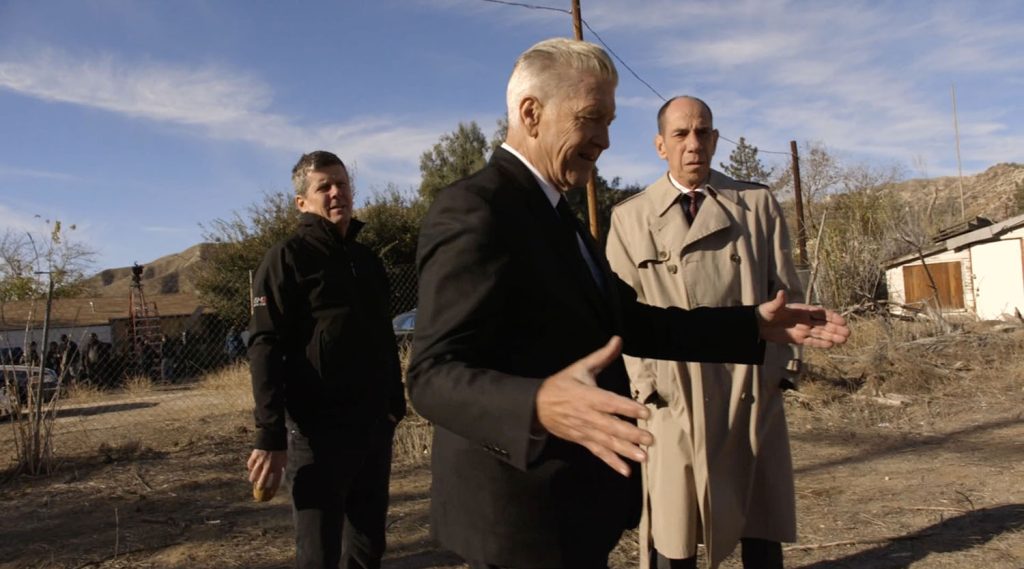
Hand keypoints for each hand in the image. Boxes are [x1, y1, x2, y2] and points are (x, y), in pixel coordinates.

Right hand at [247, 448, 286, 497]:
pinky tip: (251, 468)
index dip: (273, 490)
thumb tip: (279, 474)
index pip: (275, 482)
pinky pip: (250, 465)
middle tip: (259, 488)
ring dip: (253, 479)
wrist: (273, 436)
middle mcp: (269, 466)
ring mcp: (261, 461)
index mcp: (278, 467)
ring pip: (253, 475)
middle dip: (260, 487)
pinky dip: (250, 467)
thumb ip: (281, 467)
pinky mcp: (254, 456)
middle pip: (262, 481)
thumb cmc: (280, 448)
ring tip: (253, 480)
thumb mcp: (284, 458)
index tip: (270, 494)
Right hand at [535, 336, 652, 477]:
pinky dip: (612, 462)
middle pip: (611, 426)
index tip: (645, 412)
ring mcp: (585, 431)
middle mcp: (587, 415)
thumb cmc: (561, 384)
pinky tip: (626, 471)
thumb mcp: (579, 367)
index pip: (610, 402)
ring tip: (643, 457)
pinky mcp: (582, 441)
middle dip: (630, 434)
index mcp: (587, 395)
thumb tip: (618, 339)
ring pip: (607, 442)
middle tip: (649, 439)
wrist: (536, 407)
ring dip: (625, 451)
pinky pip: (598, 453)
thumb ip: (602, 356)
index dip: (627, 407)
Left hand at [757, 290, 850, 347]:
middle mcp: (805, 320)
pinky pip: (812, 341)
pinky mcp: (798, 339)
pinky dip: (821, 343)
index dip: (832, 317)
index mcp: (802, 310)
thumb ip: (778, 302)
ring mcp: (803, 330)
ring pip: (821, 333)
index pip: (820, 313)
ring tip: (845, 340)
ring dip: (832, 336)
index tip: (842, 321)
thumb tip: (782, 292)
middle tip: (848, 333)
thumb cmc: (765, 313)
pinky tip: (831, 345)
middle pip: (824, 324)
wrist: (758, 325)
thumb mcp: (771, 307)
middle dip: (836, 328)